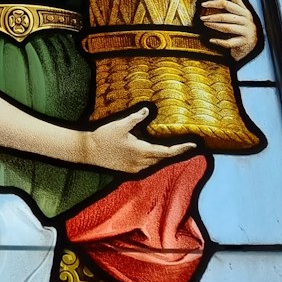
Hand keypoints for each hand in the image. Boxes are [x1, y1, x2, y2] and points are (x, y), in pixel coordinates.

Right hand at [79, 107, 195, 174]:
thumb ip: (136, 118)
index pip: (167, 152)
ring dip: (162, 155)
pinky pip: (146, 165)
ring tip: (170, 146)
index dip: (181, 148)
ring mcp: (134, 168)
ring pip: (154, 162)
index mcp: (141, 151)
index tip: (193, 145)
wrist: (88, 151)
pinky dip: (152, 158)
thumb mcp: (121, 124)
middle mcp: (140, 162)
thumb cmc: (104, 136)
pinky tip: (151, 151)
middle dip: (173, 151)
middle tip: (184, 143)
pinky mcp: (128, 170)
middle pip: (162, 158)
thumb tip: (148, 110)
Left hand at [198, 0, 259, 62]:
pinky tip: (211, 40)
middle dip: (213, 16)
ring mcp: (246, 32)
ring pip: (228, 28)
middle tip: (202, 17)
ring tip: (206, 25)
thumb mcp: (241, 11)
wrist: (253, 43)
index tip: (203, 4)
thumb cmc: (244, 25)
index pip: (227, 4)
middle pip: (227, 16)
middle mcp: (246, 21)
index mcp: (244, 12)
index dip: (214, 3)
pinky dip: (220, 41)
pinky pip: (230, 42)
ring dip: (215, 26)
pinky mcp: (244, 42)